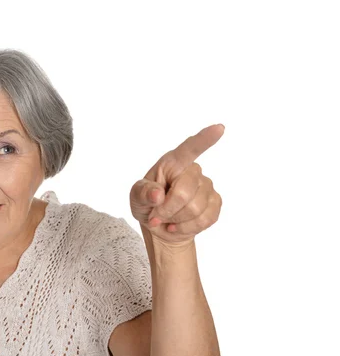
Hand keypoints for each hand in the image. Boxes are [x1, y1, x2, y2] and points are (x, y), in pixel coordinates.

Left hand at [130, 124, 223, 244]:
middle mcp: (192, 171)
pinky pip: (206, 219)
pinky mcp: (215, 202)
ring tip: (167, 218)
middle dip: (167, 209)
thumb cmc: (147, 204)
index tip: (219, 128)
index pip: (189, 149)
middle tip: (156, 214)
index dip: (204, 139)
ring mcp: (207, 186)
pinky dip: (187, 227)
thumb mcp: (136, 198)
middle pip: (185, 193)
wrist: (160, 226)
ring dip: (176, 220)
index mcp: (172, 163)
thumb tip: (157, 194)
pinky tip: (178, 225)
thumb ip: (143, 194)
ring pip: (195, 209)